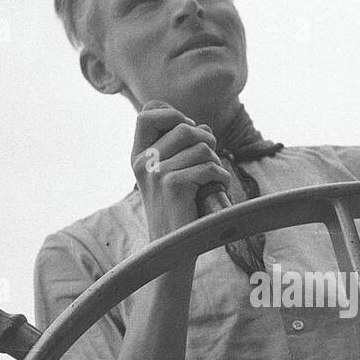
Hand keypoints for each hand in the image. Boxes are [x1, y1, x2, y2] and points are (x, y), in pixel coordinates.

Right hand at [131, 101, 230, 240]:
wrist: (173, 247)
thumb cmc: (179, 209)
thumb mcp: (173, 174)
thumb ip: (183, 147)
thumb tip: (205, 128)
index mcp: (138, 155)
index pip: (147, 113)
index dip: (172, 112)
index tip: (188, 128)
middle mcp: (142, 162)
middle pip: (184, 127)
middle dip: (206, 140)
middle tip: (209, 159)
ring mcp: (156, 173)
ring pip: (201, 147)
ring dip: (216, 162)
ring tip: (212, 178)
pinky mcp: (173, 184)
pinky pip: (209, 167)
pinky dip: (221, 177)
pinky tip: (217, 188)